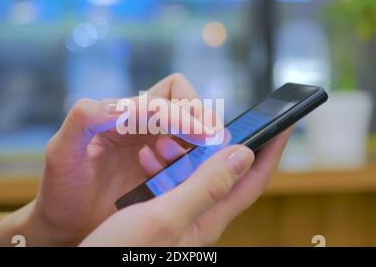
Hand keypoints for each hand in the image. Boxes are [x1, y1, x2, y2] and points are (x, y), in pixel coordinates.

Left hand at [21, 73, 220, 245]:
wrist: (67, 225)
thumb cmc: (61, 190)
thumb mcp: (63, 152)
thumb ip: (83, 118)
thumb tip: (122, 105)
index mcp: (122, 116)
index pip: (167, 98)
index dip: (185, 113)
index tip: (202, 134)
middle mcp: (143, 127)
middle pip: (186, 102)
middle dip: (202, 118)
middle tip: (211, 141)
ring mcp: (156, 149)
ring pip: (195, 130)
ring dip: (198, 144)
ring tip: (183, 165)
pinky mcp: (164, 171)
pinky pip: (191, 160)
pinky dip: (195, 164)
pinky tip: (176, 179)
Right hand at [79, 127, 291, 245]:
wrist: (90, 264)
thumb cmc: (123, 252)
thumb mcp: (166, 215)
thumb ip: (206, 186)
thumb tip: (243, 154)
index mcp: (209, 218)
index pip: (252, 180)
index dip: (271, 150)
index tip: (284, 123)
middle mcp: (198, 216)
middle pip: (226, 174)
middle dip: (221, 144)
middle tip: (206, 124)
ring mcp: (178, 215)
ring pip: (195, 174)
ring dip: (186, 152)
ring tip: (165, 140)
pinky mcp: (158, 212)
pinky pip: (171, 180)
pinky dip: (164, 163)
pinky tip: (146, 157)